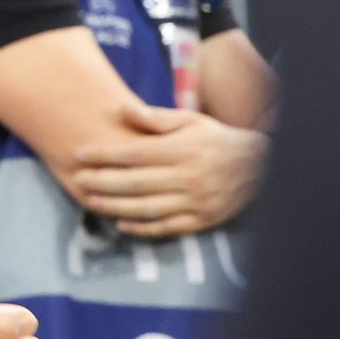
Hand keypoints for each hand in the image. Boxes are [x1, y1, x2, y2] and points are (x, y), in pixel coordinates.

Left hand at [70, 104, 267, 236]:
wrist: (262, 167)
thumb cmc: (217, 140)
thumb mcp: (191, 121)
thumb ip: (156, 118)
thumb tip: (122, 110)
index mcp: (183, 150)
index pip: (135, 153)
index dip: (104, 155)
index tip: (80, 154)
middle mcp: (189, 177)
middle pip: (136, 182)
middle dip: (102, 182)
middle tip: (77, 180)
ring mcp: (197, 201)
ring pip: (148, 208)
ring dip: (115, 206)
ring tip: (90, 201)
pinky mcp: (203, 220)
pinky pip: (167, 227)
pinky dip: (142, 228)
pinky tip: (120, 223)